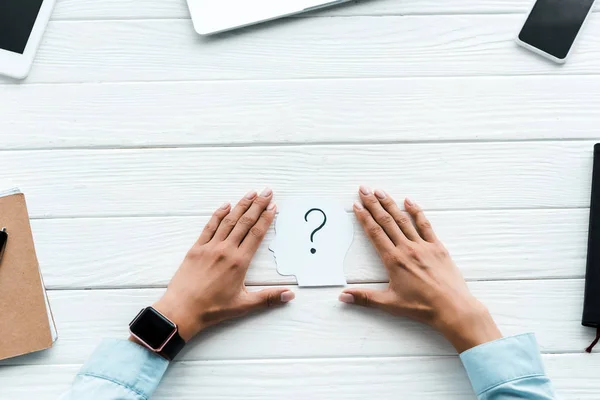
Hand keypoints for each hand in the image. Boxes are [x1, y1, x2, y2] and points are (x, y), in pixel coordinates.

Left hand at [150, 189, 294, 341]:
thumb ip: (268, 298)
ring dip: (241, 205)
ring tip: (250, 193)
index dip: (266, 218)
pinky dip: (218, 215)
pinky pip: (209, 227)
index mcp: (239, 262)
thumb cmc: (213, 309)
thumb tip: (291, 296)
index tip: (273, 206)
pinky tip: (226, 206)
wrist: (182, 310)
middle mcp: (226, 250)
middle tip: (267, 191)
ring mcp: (210, 247)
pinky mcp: (196, 249)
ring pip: (229, 221)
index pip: (256, 234)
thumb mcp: (244, 305)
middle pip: (245, 222)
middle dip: (257, 205)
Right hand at [339, 186, 500, 352]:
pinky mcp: (438, 247)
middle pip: (386, 221)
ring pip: (403, 220)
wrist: (452, 308)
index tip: (356, 205)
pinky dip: (417, 212)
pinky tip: (409, 201)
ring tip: (380, 191)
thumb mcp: (390, 303)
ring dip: (391, 204)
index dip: (364, 217)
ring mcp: (423, 246)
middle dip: (373, 204)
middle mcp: (407, 248)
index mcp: (393, 260)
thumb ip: (364, 298)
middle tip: (364, 189)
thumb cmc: (422, 308)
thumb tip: (343, 296)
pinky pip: (425, 225)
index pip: (375, 233)